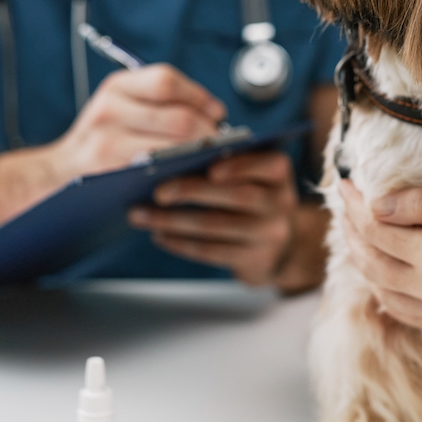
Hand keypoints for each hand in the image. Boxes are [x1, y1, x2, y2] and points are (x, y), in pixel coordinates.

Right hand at [49, 64, 225, 178]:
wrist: (57, 174)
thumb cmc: (102, 141)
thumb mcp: (121, 108)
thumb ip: (159, 104)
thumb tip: (215, 113)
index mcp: (117, 86)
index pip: (167, 80)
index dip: (199, 96)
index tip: (217, 112)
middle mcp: (109, 107)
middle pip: (178, 117)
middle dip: (208, 131)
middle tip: (220, 143)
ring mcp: (107, 140)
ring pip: (173, 145)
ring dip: (200, 153)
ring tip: (210, 158)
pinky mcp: (110, 170)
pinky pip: (159, 169)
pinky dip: (181, 171)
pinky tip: (189, 174)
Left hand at [128, 151, 299, 285]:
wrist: (280, 246)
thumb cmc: (252, 199)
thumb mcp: (253, 176)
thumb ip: (226, 163)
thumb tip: (172, 161)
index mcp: (279, 173)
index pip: (268, 164)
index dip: (240, 166)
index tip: (210, 168)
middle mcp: (280, 202)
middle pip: (236, 196)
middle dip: (191, 191)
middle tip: (157, 191)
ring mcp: (269, 234)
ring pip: (215, 225)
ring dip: (172, 220)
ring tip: (141, 215)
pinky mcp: (253, 260)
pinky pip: (210, 250)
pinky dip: (180, 242)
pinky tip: (159, 234)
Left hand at [338, 180, 421, 331]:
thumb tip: (377, 206)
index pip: (376, 230)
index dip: (355, 206)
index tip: (344, 184)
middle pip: (373, 261)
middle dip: (352, 232)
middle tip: (343, 206)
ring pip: (383, 289)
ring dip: (362, 262)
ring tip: (355, 234)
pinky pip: (406, 312)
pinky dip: (384, 293)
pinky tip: (381, 277)